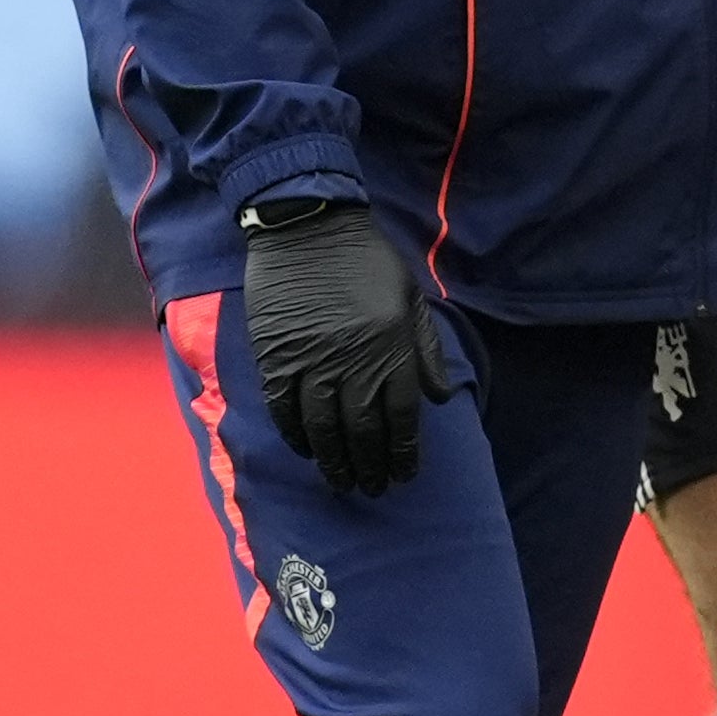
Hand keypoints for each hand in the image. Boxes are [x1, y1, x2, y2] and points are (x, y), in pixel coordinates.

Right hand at [239, 199, 454, 496]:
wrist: (309, 226)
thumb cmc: (367, 259)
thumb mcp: (411, 298)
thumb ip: (425, 350)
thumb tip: (440, 398)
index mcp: (392, 348)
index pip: (401, 418)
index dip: (402, 453)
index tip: (403, 475)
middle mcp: (353, 362)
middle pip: (362, 431)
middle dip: (369, 466)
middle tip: (371, 489)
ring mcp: (311, 362)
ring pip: (322, 428)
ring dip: (333, 462)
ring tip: (341, 482)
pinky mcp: (276, 357)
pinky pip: (284, 409)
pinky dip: (295, 435)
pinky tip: (306, 450)